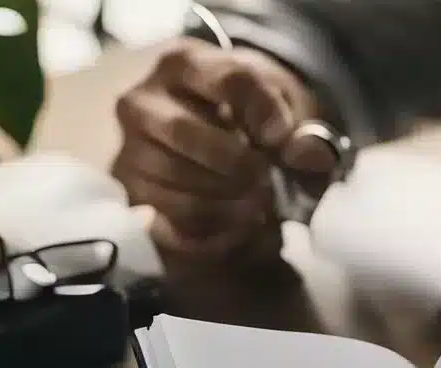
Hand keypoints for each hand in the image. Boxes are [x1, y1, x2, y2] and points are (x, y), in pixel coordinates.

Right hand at [113, 40, 337, 261]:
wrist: (225, 145)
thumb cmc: (254, 120)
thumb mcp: (285, 114)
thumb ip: (305, 133)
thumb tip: (309, 155)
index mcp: (185, 64)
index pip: (225, 80)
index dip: (262, 111)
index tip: (280, 136)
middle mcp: (143, 101)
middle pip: (184, 131)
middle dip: (236, 162)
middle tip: (266, 179)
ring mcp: (130, 149)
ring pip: (174, 179)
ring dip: (225, 199)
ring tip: (257, 205)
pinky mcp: (133, 194)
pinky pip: (168, 219)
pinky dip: (211, 230)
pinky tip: (236, 225)